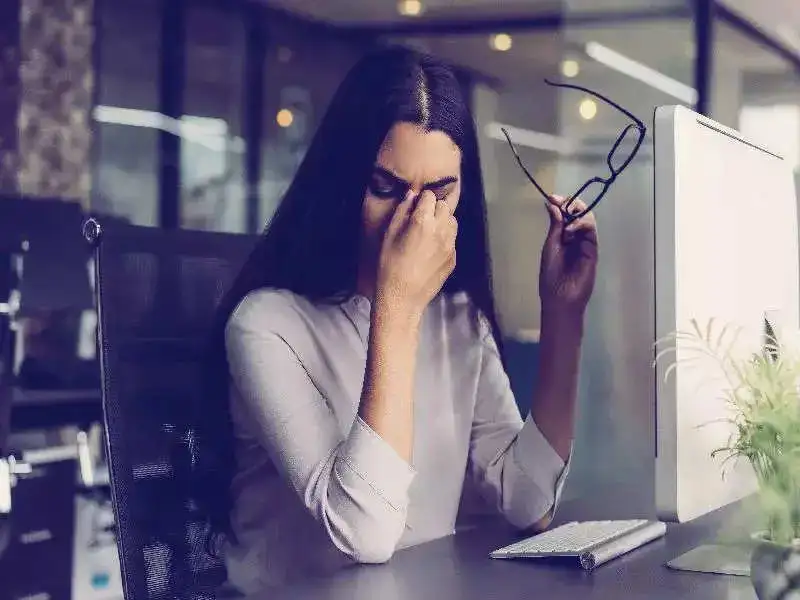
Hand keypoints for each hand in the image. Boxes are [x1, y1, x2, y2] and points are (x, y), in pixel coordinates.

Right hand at [376, 190, 456, 318]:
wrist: (402, 298)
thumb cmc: (390, 266)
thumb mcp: (389, 235)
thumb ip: (402, 211)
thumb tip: (411, 196)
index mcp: (423, 221)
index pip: (429, 196)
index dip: (421, 200)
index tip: (415, 207)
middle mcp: (441, 230)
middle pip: (444, 206)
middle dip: (434, 208)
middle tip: (422, 218)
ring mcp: (450, 245)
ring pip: (452, 221)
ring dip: (442, 222)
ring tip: (428, 232)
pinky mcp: (453, 258)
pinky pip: (452, 240)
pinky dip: (444, 239)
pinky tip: (430, 250)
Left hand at [539, 195, 598, 316]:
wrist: (560, 296)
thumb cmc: (551, 274)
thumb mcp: (550, 246)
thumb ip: (554, 225)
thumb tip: (552, 204)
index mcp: (563, 236)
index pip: (566, 215)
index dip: (562, 204)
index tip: (553, 197)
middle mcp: (576, 238)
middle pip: (579, 214)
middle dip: (571, 204)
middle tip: (561, 200)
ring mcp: (585, 243)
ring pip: (588, 220)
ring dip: (577, 214)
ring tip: (565, 220)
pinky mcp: (593, 250)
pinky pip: (591, 232)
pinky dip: (582, 225)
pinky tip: (571, 227)